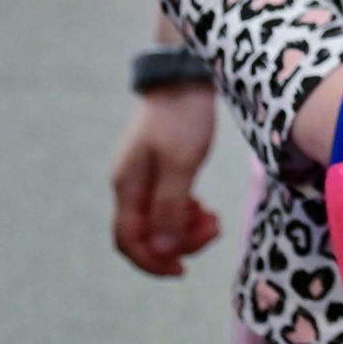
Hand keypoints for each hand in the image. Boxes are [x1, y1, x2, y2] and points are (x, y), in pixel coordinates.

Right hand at [110, 85, 223, 277]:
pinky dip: (186, 211)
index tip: (183, 270)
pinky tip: (205, 208)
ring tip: (214, 219)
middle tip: (213, 231)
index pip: (129, 240)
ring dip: (185, 227)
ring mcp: (143, 175)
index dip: (152, 262)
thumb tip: (161, 247)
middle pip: (145, 233)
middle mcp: (129, 184)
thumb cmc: (183, 116)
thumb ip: (170, 206)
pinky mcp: (159, 165)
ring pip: (158, 219)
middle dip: (177, 242)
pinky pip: (167, 202)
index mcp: (127, 186)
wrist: (184, 74)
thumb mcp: (181, 162)